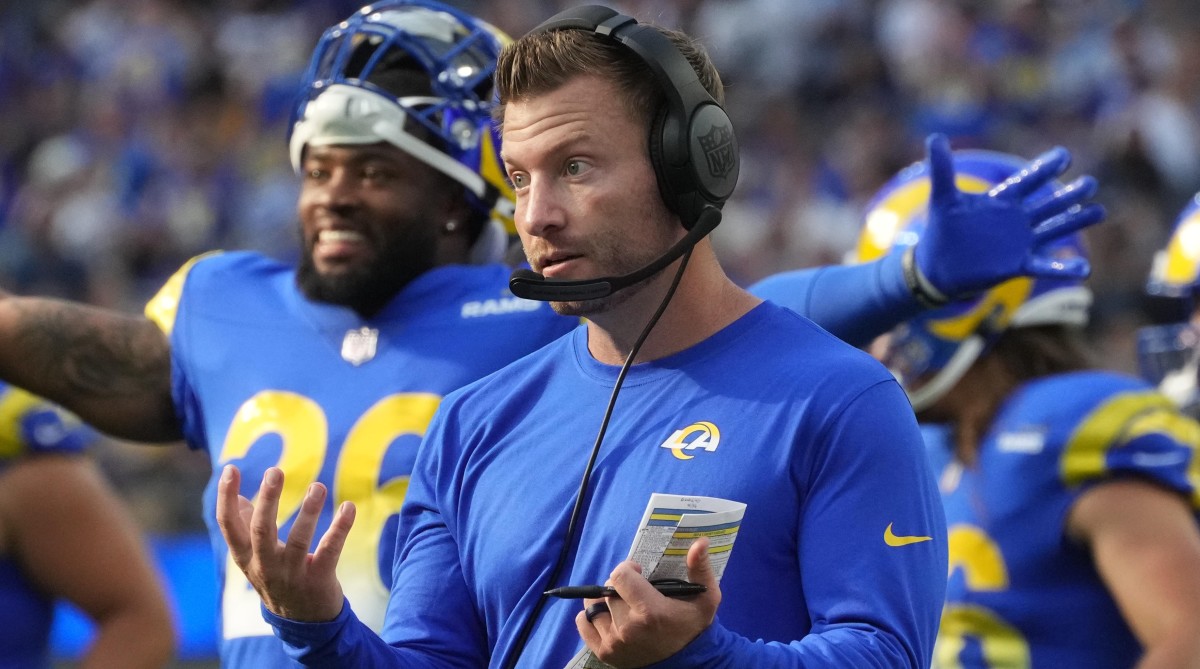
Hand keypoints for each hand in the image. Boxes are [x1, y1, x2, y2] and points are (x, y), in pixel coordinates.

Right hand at [215, 464, 354, 621]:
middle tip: (275, 471)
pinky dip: (340, 528)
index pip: (229, 526)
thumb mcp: (254, 559)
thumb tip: (236, 498)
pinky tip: (349, 507)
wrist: (303, 623)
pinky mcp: (319, 579)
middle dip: (267, 500)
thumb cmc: (277, 579)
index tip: (230, 469)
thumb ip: (246, 529)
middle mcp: (265, 566)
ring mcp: (292, 574)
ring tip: (318, 486)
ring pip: (298, 540)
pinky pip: (329, 551)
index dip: (226, 497)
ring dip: (308, 512)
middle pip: (261, 530)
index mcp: (246, 557)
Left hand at [576, 537, 719, 666]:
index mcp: (650, 611)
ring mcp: (614, 642)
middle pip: (607, 591)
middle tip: (634, 593)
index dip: (628, 569)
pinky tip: (608, 616)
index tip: (639, 573)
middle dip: (620, 587)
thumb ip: (700, 568)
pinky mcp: (605, 653)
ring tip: (621, 605)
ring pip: (593, 606)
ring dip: (604, 602)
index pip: (619, 576)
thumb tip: (700, 542)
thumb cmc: (693, 625)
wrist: (688, 662)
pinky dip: (590, 617)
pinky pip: (583, 623)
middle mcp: (628, 628)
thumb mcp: (706, 597)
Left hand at [915, 132, 1105, 298]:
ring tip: (1100, 211)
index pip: (1027, 180)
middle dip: (1068, 194)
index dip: (1044, 169)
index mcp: (1002, 200)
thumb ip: (942, 168)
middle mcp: (1016, 219)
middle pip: (1048, 203)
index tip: (1064, 155)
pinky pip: (1046, 265)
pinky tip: (1085, 269)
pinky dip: (1064, 267)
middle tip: (1091, 183)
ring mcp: (1020, 242)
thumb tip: (935, 137)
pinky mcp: (1018, 264)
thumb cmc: (942, 229)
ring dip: (1076, 221)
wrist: (937, 266)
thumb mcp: (942, 197)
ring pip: (1054, 228)